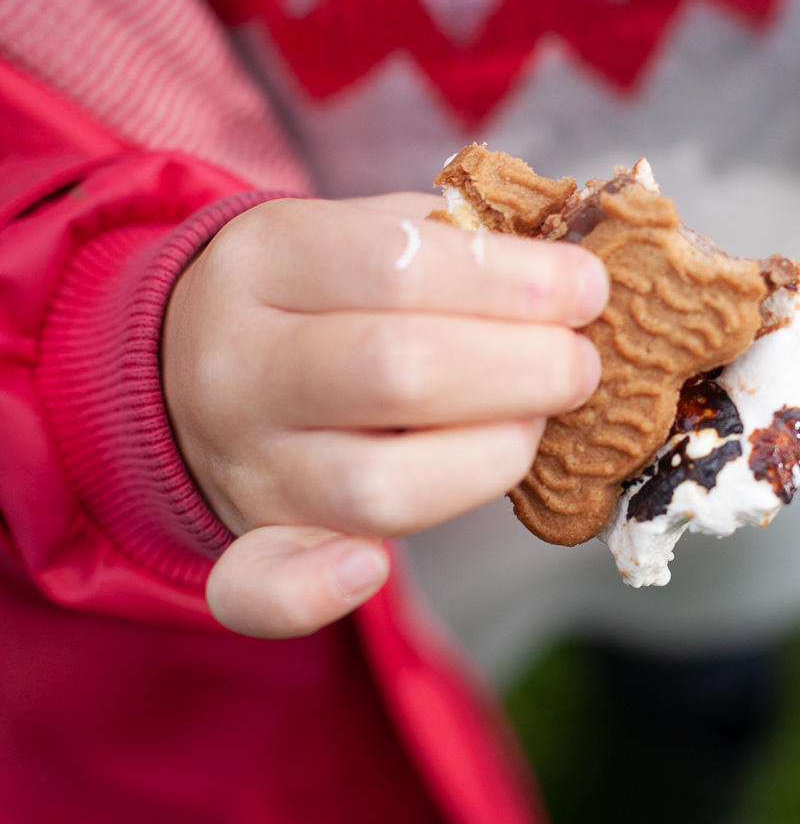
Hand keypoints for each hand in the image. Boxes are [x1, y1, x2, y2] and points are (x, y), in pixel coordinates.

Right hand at [162, 194, 607, 638]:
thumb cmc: (322, 290)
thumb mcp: (365, 229)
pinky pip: (261, 587)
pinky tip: (372, 569)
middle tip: (579, 365)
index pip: (397, 264)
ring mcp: (247, 462)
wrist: (188, 362)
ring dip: (488, 459)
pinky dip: (315, 593)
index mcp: (266, 259)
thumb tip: (578, 277)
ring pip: (374, 484)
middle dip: (521, 367)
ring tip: (534, 426)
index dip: (511, 280)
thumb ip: (461, 241)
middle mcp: (240, 363)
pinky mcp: (255, 540)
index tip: (587, 287)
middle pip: (396, 370)